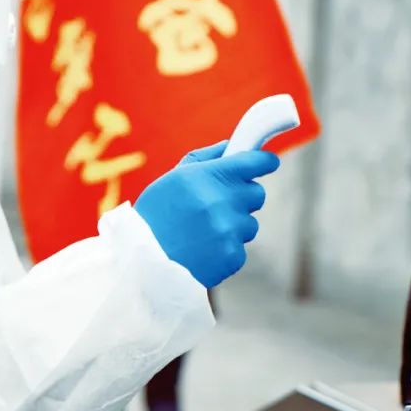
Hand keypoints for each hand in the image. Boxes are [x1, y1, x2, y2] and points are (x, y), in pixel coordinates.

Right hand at [134, 141, 279, 287]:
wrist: (142, 263)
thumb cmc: (155, 216)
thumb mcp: (173, 178)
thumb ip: (206, 159)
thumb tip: (232, 147)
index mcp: (209, 176)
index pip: (254, 161)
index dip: (264, 161)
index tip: (268, 162)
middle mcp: (223, 201)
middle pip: (257, 193)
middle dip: (243, 196)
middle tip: (221, 203)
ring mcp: (230, 231)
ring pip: (250, 223)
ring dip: (234, 225)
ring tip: (203, 232)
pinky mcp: (232, 256)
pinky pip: (240, 247)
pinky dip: (226, 248)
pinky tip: (203, 249)